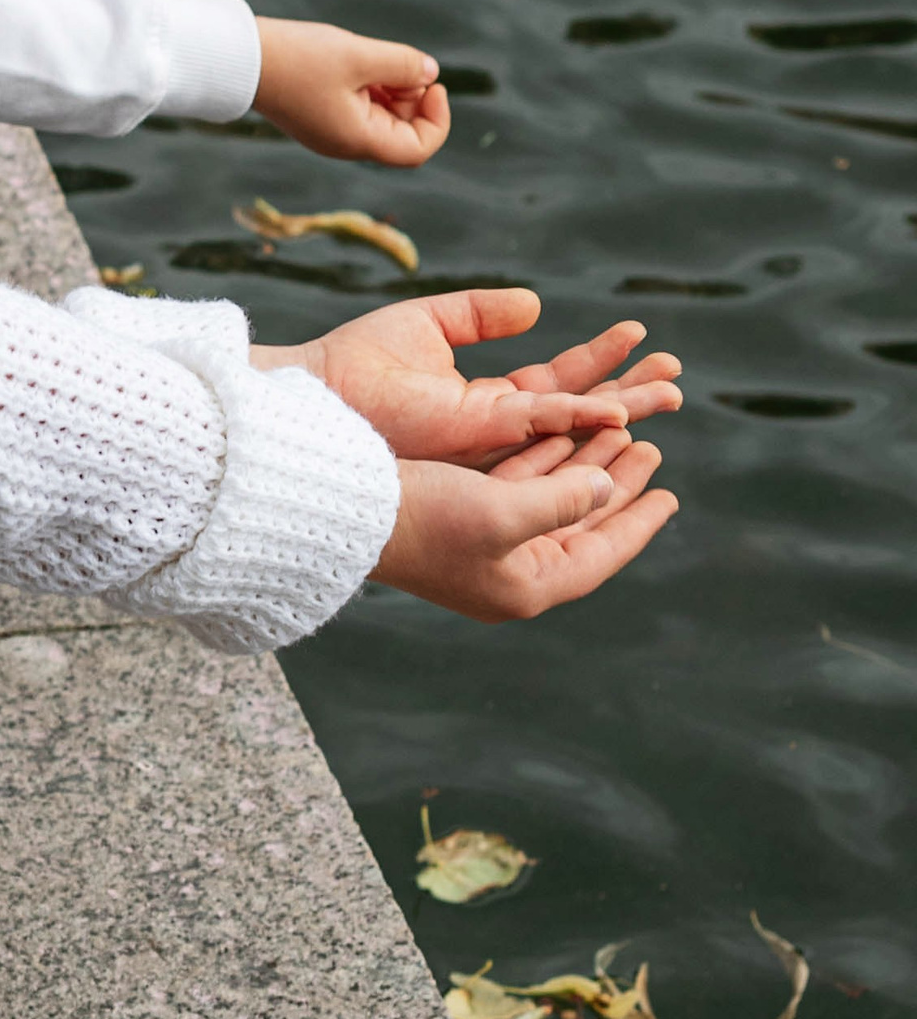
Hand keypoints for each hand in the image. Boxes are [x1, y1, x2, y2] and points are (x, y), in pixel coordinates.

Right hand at [254, 17, 449, 164]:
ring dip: (390, 88)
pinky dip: (370, 87)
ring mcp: (329, 131)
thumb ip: (403, 65)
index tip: (432, 84)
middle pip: (401, 132)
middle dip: (411, 97)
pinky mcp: (318, 115)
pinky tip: (357, 61)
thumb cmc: (297, 58)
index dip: (437, 119)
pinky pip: (358, 108)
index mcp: (356, 139)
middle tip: (398, 63)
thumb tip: (430, 73)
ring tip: (371, 57)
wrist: (237, 58)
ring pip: (381, 117)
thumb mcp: (358, 55)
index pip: (418, 149)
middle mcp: (344, 144)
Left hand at [259, 289, 683, 464]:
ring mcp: (491, 436)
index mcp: (485, 399)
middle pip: (579, 409)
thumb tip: (537, 304)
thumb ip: (484, 313)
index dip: (600, 360)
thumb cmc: (359, 361)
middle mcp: (496, 425)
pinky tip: (620, 408)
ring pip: (571, 424)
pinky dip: (581, 416)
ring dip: (623, 409)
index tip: (639, 335)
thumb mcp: (431, 323)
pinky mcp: (477, 435)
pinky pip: (539, 424)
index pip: (559, 380)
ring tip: (672, 393)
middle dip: (630, 393)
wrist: (318, 388)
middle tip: (677, 377)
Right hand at [375, 427, 676, 619]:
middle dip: (616, 485)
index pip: (600, 555)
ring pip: (551, 500)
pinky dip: (545, 460)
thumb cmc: (425, 516)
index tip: (672, 496)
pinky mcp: (460, 517)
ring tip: (619, 433)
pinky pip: (518, 488)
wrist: (347, 507)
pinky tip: (563, 434)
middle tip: (650, 451)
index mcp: (525, 585)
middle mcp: (508, 570)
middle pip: (580, 525)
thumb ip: (566, 500)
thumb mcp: (505, 510)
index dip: (639, 524)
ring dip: (583, 465)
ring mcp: (482, 545)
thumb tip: (607, 491)